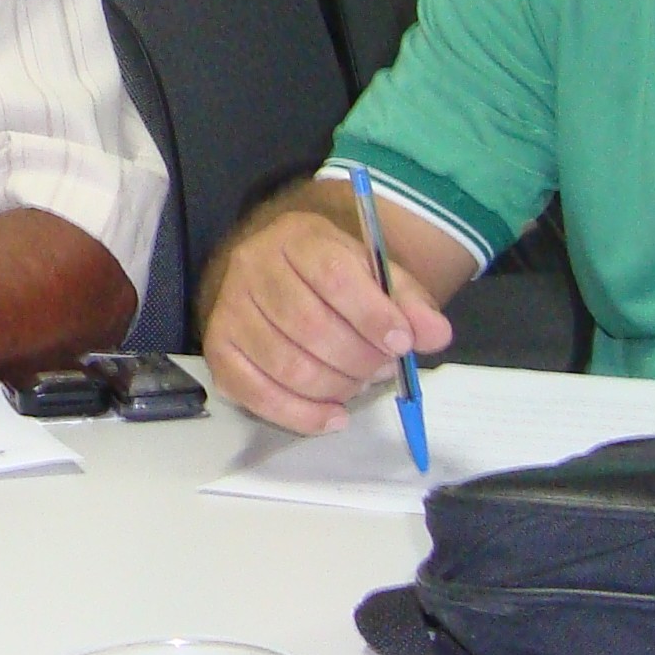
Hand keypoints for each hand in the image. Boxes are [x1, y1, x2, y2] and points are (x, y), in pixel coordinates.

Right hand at [202, 209, 453, 433]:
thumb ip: (408, 302)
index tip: (402, 344)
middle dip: (359, 359)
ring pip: (287, 365)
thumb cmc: (333, 277)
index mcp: (295, 238)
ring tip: (358, 383)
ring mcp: (229, 309)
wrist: (282, 274)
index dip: (372, 315)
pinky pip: (257, 394)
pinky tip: (334, 416)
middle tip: (382, 369)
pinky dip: (302, 415)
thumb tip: (435, 335)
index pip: (334, 275)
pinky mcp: (218, 350)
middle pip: (310, 325)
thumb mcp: (375, 274)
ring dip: (336, 387)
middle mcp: (252, 266)